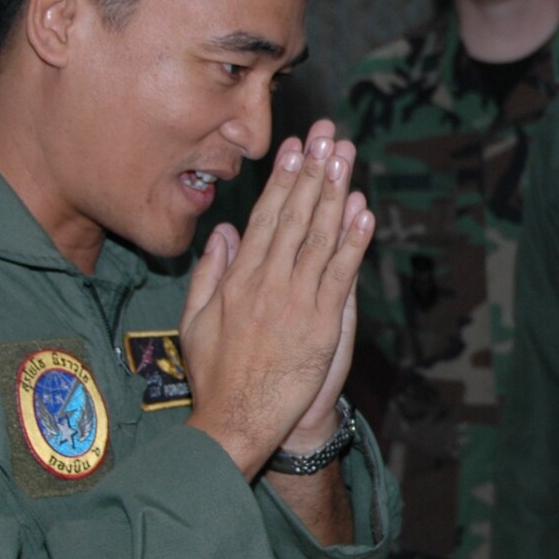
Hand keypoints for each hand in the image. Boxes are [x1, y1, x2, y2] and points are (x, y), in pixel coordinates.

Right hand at [181, 120, 375, 477]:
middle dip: (313, 172)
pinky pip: (341, 275)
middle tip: (327, 135)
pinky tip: (365, 213)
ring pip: (321, 238)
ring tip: (347, 159)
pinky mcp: (322, 325)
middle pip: (296, 216)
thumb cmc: (214, 377)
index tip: (294, 147)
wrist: (236, 423)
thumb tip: (222, 231)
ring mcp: (297, 302)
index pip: (265, 217)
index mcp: (239, 279)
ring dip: (336, 195)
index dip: (282, 179)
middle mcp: (269, 283)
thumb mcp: (194, 320)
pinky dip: (354, 243)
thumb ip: (209, 272)